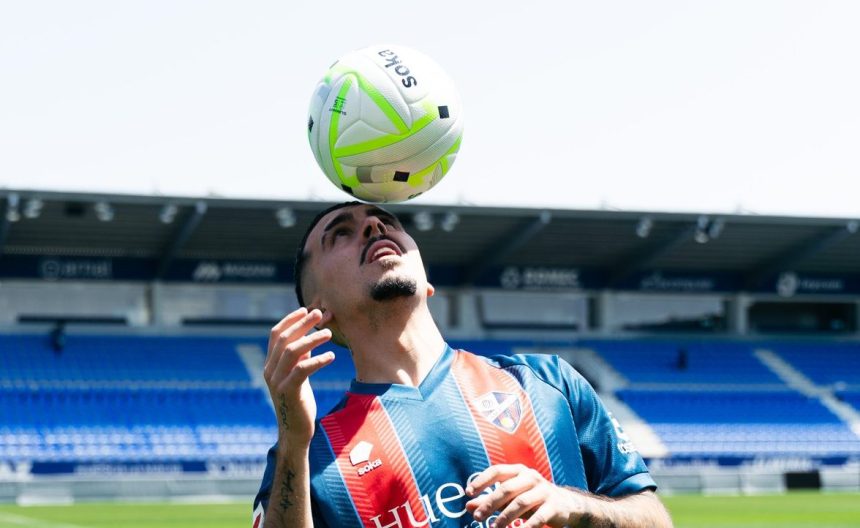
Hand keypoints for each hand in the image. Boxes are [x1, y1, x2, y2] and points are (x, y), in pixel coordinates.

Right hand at [263, 307, 334, 445]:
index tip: (305, 310)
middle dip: (303, 324)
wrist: (295, 432)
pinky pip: (302, 370)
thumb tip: (309, 336)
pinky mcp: (289, 392)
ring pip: (292, 351)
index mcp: (270, 365)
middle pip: (284, 339)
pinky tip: (331, 356)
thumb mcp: (298, 376)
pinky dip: (317, 360)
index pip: (276, 335)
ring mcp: (277, 382)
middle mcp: (270, 371)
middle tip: (321, 314)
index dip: (290, 320)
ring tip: (329, 334)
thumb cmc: (299, 402)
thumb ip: (300, 358)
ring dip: (312, 339)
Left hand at [465, 464, 576, 527]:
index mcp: (518, 471)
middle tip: (477, 516)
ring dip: (505, 517)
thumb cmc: (531, 498)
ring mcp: (543, 490)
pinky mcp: (553, 506)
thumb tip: (468, 506)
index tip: (469, 492)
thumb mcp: (510, 497)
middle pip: (507, 488)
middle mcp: (531, 477)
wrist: (565, 504)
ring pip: (521, 502)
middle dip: (490, 503)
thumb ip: (490, 500)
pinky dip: (527, 526)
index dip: (482, 480)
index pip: (497, 471)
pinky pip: (538, 517)